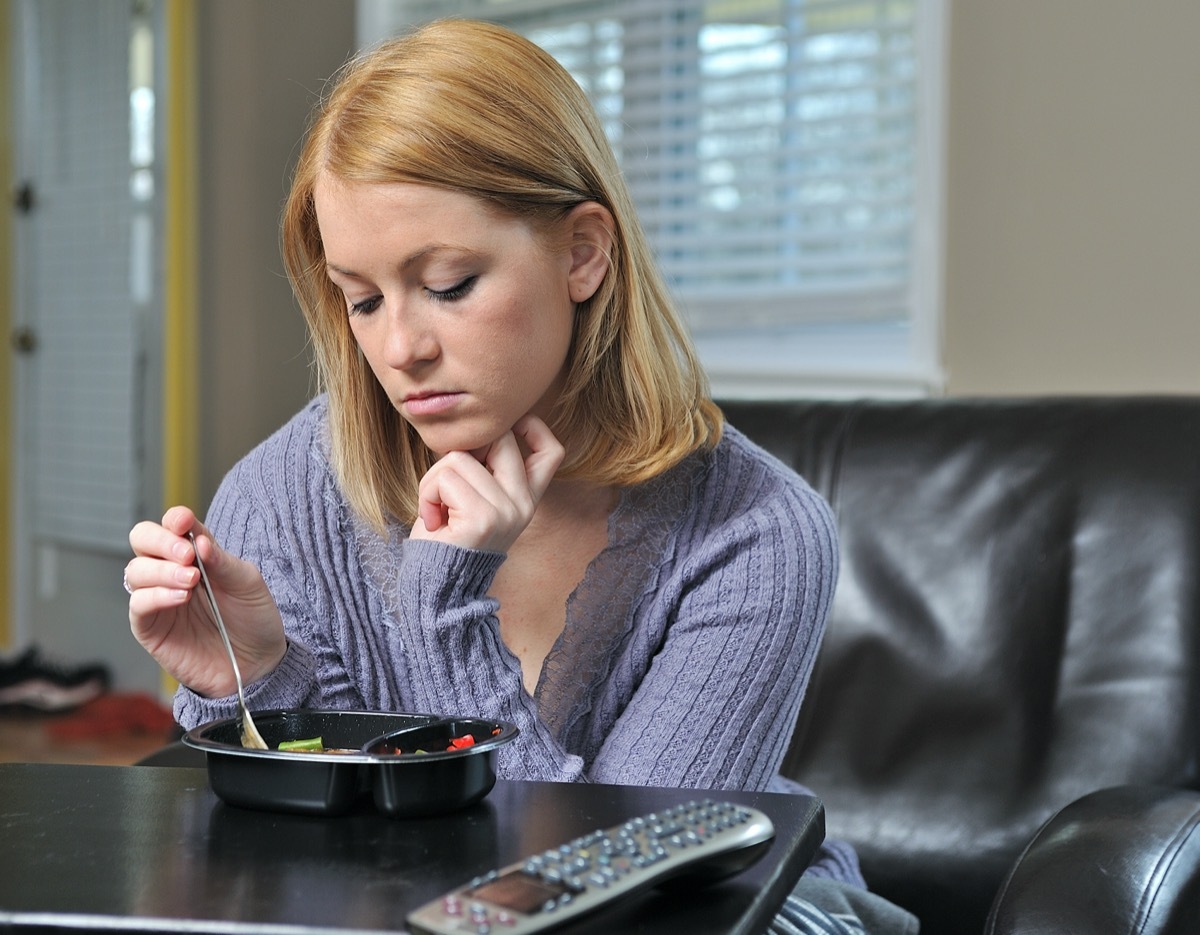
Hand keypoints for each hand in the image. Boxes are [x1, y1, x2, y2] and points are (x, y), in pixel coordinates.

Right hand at [125, 505, 286, 697]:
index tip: (185, 522)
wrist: (258, 663)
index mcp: (195, 554)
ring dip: (161, 570)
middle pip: (141, 539)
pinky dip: (156, 596)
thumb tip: (198, 541)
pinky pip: (138, 605)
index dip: (174, 519)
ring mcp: (158, 599)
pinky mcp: (151, 628)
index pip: (171, 526)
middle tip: (186, 554)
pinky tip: (181, 597)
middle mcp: (170, 571)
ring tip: (191, 580)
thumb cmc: (253, 618)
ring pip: (135, 570)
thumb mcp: (248, 583)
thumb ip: (223, 561)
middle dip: (159, 540)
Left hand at [410, 415, 564, 552]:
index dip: (534, 428)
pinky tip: (433, 519)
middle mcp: (524, 504)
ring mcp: (506, 511)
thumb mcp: (477, 500)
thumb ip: (486, 469)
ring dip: (433, 481)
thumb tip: (475, 435)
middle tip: (447, 486)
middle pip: (499, 440)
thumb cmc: (449, 540)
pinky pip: (444, 478)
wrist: (438, 588)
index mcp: (526, 499)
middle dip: (461, 452)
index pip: (551, 452)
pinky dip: (427, 494)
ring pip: (459, 457)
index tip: (511, 427)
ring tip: (436, 510)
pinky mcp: (482, 518)